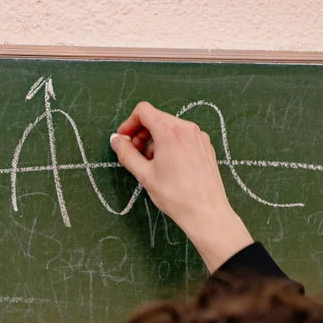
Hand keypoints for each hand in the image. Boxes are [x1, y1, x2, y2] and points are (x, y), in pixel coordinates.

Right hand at [111, 102, 253, 272]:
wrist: (205, 212)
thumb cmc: (175, 195)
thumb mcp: (144, 174)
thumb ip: (126, 153)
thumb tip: (116, 140)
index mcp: (169, 131)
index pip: (143, 111)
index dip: (129, 124)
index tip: (124, 140)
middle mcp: (186, 128)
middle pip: (156, 118)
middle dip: (141, 133)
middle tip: (134, 154)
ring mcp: (199, 136)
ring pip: (170, 128)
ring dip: (155, 140)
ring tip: (152, 164)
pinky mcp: (206, 146)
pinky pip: (183, 137)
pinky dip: (171, 144)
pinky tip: (169, 166)